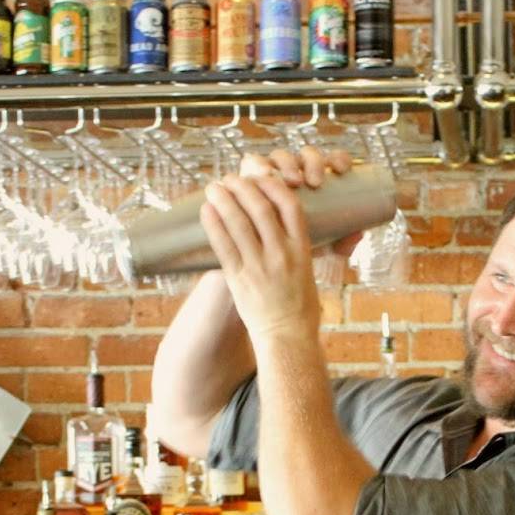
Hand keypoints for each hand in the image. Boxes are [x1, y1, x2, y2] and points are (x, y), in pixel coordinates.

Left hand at [200, 147, 359, 341]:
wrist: (287, 338)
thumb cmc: (298, 306)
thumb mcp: (307, 271)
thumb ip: (294, 246)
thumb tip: (277, 221)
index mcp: (303, 251)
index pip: (290, 206)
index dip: (273, 185)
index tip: (261, 176)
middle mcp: (282, 256)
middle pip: (260, 208)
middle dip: (242, 187)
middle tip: (231, 179)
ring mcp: (260, 267)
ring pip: (238, 222)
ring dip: (223, 199)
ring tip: (214, 187)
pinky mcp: (240, 279)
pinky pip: (223, 245)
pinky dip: (213, 223)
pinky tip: (207, 210)